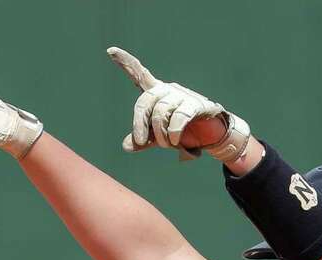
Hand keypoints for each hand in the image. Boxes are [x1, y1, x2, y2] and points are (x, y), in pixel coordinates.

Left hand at [106, 46, 250, 162]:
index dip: (125, 62)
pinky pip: (179, 117)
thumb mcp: (159, 138)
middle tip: (140, 141)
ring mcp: (182, 95)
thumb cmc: (183, 132)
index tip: (110, 50)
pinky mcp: (197, 105)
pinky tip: (175, 141)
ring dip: (160, 134)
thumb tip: (127, 146)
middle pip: (145, 101)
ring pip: (161, 112)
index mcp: (156, 94)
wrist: (212, 135)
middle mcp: (167, 90)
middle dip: (140, 123)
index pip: (139, 75)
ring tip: (167, 144)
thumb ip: (143, 141)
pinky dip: (174, 132)